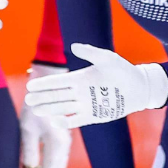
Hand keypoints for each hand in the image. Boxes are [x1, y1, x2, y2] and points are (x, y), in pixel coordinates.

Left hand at [19, 65, 72, 167]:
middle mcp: (65, 142)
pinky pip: (57, 156)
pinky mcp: (62, 134)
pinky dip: (47, 166)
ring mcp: (66, 138)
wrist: (49, 82)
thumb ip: (28, 153)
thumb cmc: (34, 104)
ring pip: (56, 164)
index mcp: (58, 142)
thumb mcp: (27, 129)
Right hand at [23, 44, 167, 128]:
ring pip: (63, 108)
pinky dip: (65, 121)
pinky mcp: (93, 116)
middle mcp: (80, 92)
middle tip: (28, 100)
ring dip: (49, 109)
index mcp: (81, 78)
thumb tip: (73, 45)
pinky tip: (54, 120)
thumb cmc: (123, 70)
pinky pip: (76, 120)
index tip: (30, 85)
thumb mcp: (107, 58)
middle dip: (42, 98)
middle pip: (57, 96)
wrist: (139, 88)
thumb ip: (90, 53)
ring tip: (36, 110)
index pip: (58, 82)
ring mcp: (86, 105)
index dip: (44, 84)